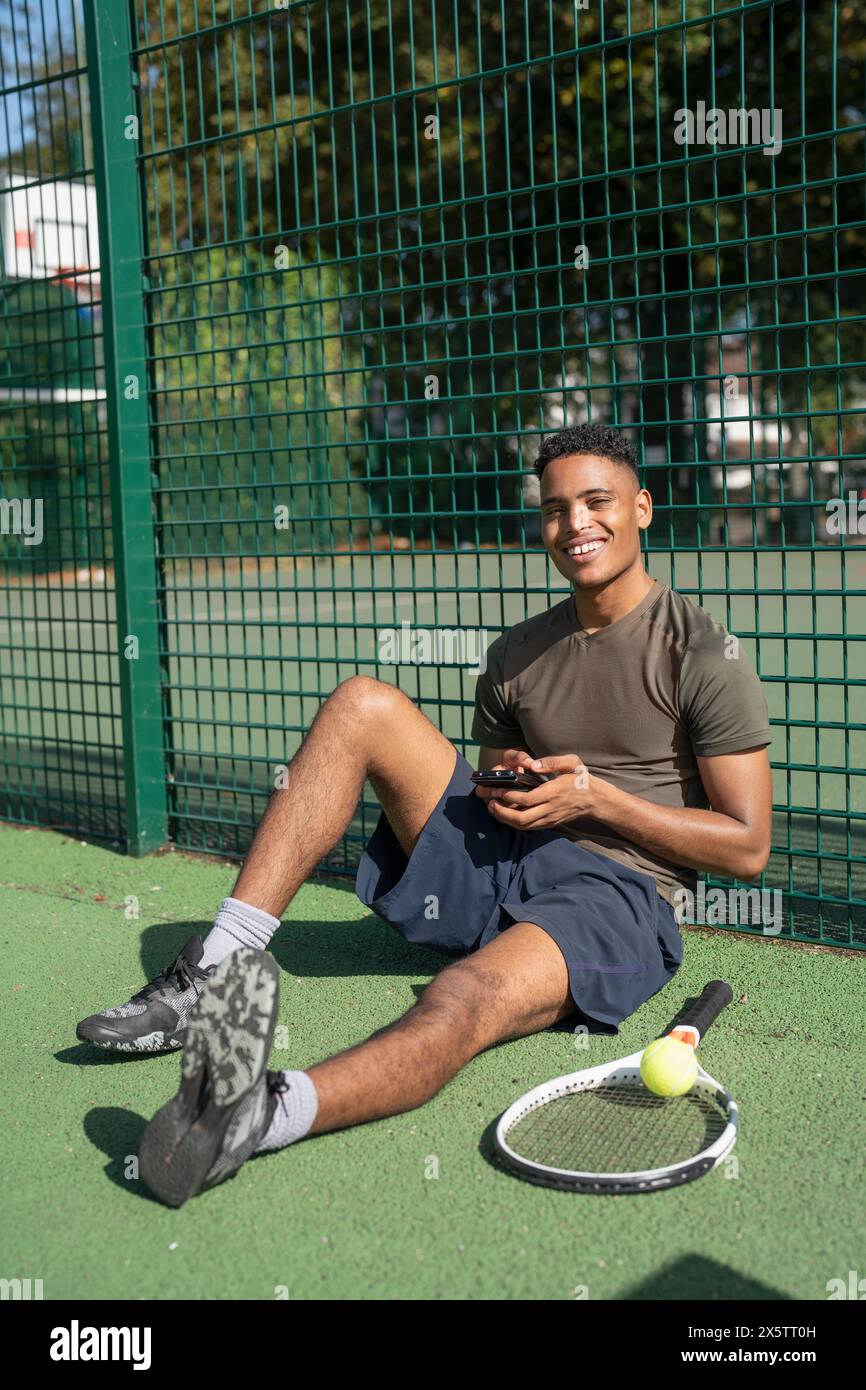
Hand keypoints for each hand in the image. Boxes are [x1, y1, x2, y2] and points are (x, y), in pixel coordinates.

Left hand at [474, 753, 594, 829]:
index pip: (527, 799)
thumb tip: (532, 765)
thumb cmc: (581, 779)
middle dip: (502, 812)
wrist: (595, 800)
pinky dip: (513, 823)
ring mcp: (549, 819)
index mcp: (554, 792)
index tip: (497, 789)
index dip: (509, 796)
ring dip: (505, 819)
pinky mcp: (548, 823)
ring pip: (523, 826)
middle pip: (521, 818)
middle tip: (490, 802)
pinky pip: (528, 827)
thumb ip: (552, 762)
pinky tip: (504, 814)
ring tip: (493, 808)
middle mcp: (550, 809)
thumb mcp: (572, 763)